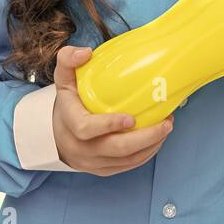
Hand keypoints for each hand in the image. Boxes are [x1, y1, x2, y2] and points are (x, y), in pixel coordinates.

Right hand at [51, 45, 174, 175]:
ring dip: (150, 146)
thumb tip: (86, 53)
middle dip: (145, 138)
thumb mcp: (63, 79)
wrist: (56, 135)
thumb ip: (68, 60)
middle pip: (115, 149)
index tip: (132, 118)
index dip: (109, 125)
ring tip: (167, 128)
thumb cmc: (67, 103)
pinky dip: (146, 155)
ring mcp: (92, 162)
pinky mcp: (103, 170)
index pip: (87, 129)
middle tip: (166, 123)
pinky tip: (158, 140)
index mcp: (70, 122)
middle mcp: (80, 147)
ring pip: (125, 161)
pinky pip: (127, 166)